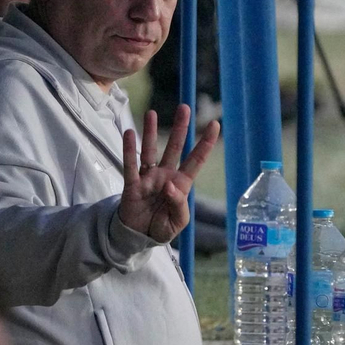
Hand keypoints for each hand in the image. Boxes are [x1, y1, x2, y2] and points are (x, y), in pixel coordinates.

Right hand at [118, 104, 219, 243]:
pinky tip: (130, 133)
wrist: (139, 236)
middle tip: (184, 108)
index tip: (215, 124)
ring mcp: (148, 178)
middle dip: (180, 128)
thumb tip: (170, 185)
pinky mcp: (132, 184)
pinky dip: (129, 150)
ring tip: (152, 113)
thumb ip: (178, 204)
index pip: (196, 161)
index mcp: (181, 184)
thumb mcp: (177, 222)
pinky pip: (131, 165)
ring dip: (151, 132)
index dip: (205, 144)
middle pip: (174, 148)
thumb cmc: (161, 227)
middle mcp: (165, 175)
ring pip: (151, 150)